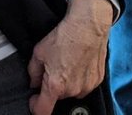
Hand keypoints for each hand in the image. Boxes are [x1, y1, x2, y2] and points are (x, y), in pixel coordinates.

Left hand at [26, 0, 112, 114]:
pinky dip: (81, 78)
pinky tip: (79, 62)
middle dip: (53, 86)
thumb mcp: (39, 52)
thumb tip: (34, 82)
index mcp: (55, 85)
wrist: (88, 24)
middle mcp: (72, 90)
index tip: (35, 99)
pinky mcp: (98, 79)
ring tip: (68, 62)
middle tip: (54, 67)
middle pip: (58, 97)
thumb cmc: (66, 35)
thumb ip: (33, 73)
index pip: (42, 111)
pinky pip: (85, 85)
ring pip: (72, 91)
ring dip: (68, 83)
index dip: (35, 106)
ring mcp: (87, 86)